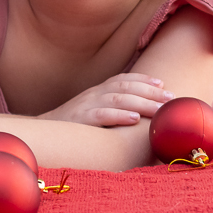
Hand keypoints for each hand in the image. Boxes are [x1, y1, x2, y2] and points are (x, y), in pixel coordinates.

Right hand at [38, 73, 174, 126]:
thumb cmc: (73, 127)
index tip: (163, 83)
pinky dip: (118, 115)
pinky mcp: (79, 120)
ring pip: (117, 98)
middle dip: (150, 91)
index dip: (144, 79)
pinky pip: (101, 115)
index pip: (124, 79)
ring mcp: (86, 105)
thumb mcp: (92, 112)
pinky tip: (133, 119)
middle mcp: (94, 94)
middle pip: (125, 87)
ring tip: (158, 108)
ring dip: (141, 102)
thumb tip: (139, 116)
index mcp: (98, 91)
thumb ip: (111, 109)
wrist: (42, 133)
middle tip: (170, 98)